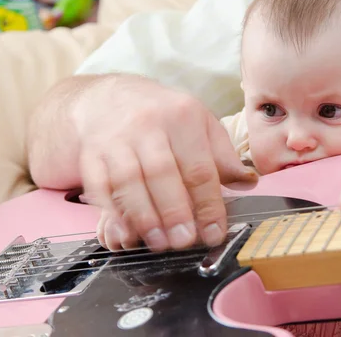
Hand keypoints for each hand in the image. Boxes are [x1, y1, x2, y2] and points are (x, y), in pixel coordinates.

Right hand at [72, 75, 256, 250]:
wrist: (108, 98)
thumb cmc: (162, 116)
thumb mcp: (199, 123)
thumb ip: (222, 156)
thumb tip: (248, 183)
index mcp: (182, 116)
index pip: (199, 167)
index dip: (208, 204)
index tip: (214, 232)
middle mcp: (148, 124)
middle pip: (162, 173)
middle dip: (174, 212)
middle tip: (184, 242)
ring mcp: (116, 139)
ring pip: (129, 181)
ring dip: (144, 217)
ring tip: (159, 243)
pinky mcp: (91, 154)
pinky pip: (99, 186)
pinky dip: (112, 212)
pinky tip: (125, 232)